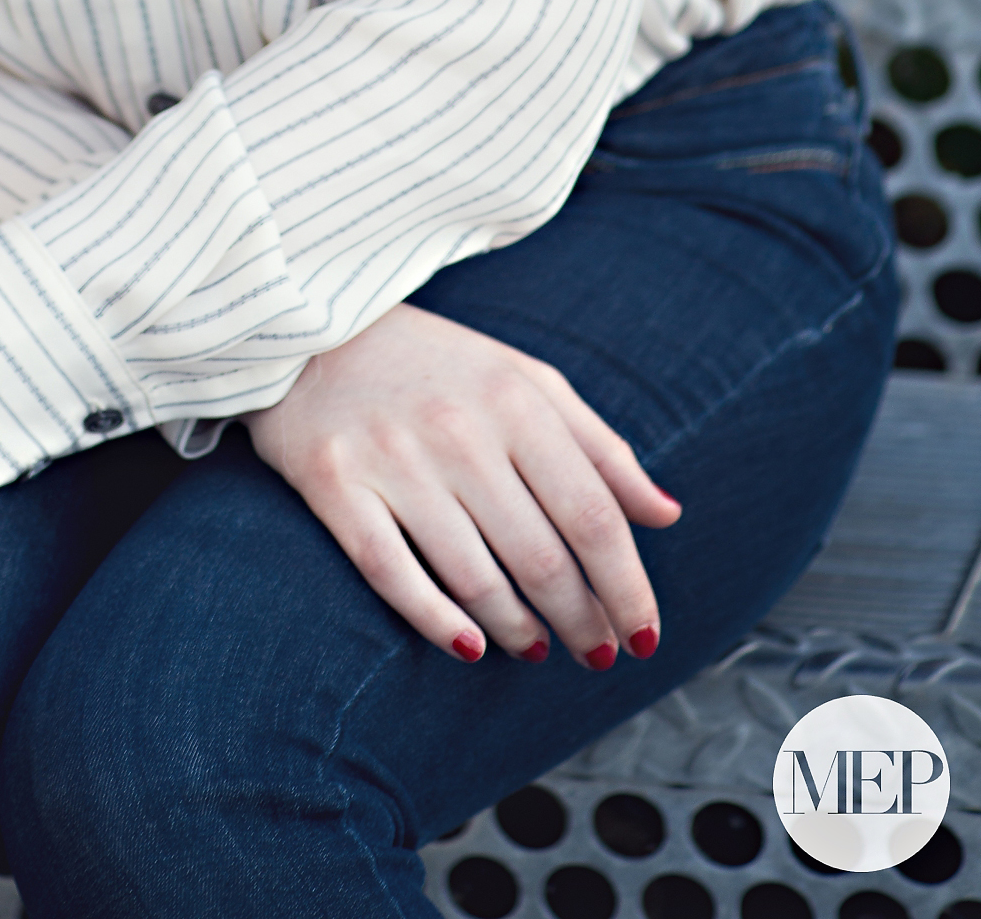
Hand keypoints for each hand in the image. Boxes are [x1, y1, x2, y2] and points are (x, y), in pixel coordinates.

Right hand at [247, 303, 679, 668]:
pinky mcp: (334, 481)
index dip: (627, 587)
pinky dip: (437, 621)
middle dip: (582, 621)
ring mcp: (393, 458)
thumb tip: (666, 515)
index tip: (645, 634)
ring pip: (474, 576)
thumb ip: (598, 446)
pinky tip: (469, 646)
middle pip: (541, 556)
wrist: (313, 326)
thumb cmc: (436, 363)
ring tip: (536, 646)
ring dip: (518, 629)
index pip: (593, 515)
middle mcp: (458, 430)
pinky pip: (392, 573)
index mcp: (514, 401)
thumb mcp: (525, 381)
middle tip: (597, 654)